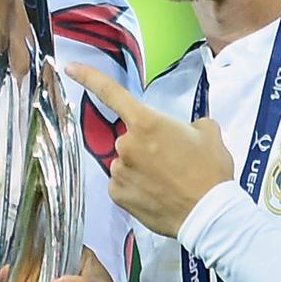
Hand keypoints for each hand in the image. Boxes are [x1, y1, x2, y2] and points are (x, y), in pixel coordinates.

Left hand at [65, 62, 233, 237]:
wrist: (208, 214)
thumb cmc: (210, 172)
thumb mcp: (209, 134)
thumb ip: (190, 124)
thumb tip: (186, 130)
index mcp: (147, 123)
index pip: (112, 93)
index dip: (89, 77)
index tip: (70, 67)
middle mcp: (126, 145)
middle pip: (129, 138)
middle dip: (146, 146)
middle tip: (172, 161)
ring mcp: (119, 171)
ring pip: (125, 162)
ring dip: (141, 168)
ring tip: (168, 181)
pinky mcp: (117, 195)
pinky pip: (122, 184)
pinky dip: (136, 187)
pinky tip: (156, 194)